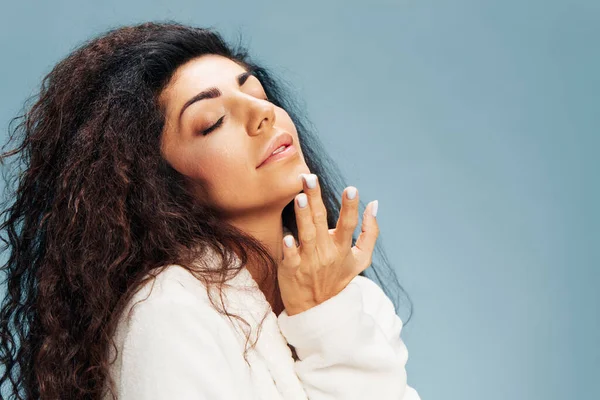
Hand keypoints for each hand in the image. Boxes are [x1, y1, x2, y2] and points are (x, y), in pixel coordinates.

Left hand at [278, 173, 379, 315]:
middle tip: (310, 178)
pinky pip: (291, 257)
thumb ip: (370, 233)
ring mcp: (309, 261)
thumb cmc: (338, 279)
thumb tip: (374, 204)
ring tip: (300, 197)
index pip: (349, 224)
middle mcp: (326, 252)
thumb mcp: (360, 259)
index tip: (352, 189)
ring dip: (303, 216)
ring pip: (306, 235)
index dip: (351, 207)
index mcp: (343, 247)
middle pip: (321, 221)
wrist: (317, 310)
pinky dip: (290, 249)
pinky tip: (288, 237)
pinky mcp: (292, 269)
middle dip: (316, 198)